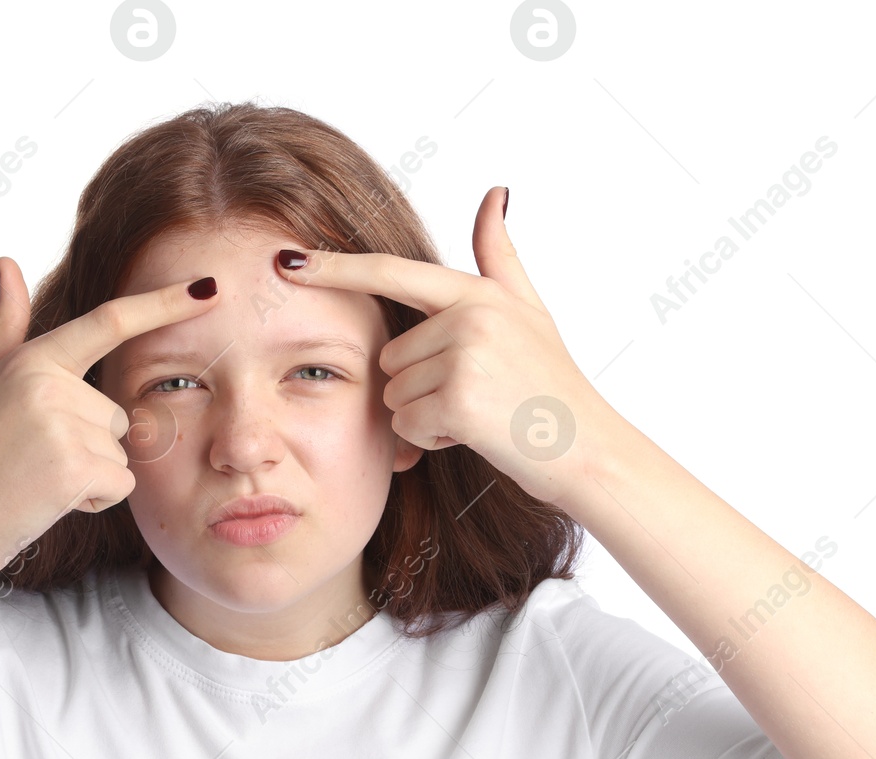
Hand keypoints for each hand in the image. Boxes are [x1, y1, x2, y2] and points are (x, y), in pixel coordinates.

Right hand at [0, 258, 220, 583]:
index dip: (164, 304)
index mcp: (32, 359)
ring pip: (119, 448)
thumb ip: (4, 323)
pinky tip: (51, 499)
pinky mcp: (77, 468)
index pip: (111, 322)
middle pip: (114, 411)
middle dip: (87, 441)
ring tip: (36, 478)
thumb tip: (7, 262)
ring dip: (90, 471)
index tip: (208, 289)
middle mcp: (50, 384)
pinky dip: (95, 497)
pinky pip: (121, 481)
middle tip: (32, 459)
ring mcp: (64, 426)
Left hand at [274, 186, 609, 506]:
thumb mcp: (530, 310)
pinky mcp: (458, 397)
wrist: (587, 447)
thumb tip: (495, 193)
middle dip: (421, 386)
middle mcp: (469, 315)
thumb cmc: (553, 385)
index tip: (288, 261)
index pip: (392, 272)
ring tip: (479, 414)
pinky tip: (476, 434)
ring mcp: (464, 354)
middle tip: (476, 397)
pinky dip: (432, 438)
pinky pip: (407, 423)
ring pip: (395, 392)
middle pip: (391, 355)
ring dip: (426, 414)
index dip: (336, 269)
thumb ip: (500, 256)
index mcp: (477, 293)